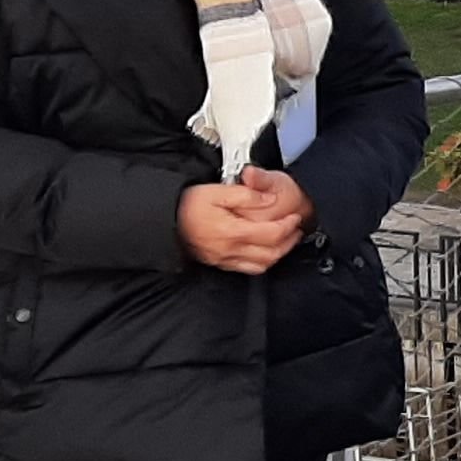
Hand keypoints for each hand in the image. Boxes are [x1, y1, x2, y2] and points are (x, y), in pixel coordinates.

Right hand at [178, 168, 309, 275]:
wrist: (164, 220)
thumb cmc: (187, 205)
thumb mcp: (217, 190)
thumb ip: (246, 194)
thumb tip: (268, 199)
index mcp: (232, 231)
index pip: (271, 233)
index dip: (288, 226)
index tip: (294, 217)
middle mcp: (230, 250)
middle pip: (271, 253)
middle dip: (288, 241)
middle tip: (296, 229)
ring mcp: (224, 259)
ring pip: (261, 265)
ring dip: (278, 254)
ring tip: (286, 240)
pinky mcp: (218, 263)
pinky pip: (246, 269)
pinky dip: (262, 262)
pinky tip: (265, 252)